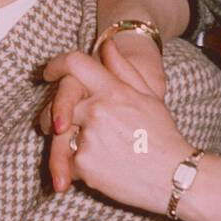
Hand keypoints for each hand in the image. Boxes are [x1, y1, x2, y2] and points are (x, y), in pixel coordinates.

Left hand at [41, 38, 190, 213]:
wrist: (173, 177)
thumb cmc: (163, 136)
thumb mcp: (148, 96)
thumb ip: (123, 69)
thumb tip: (107, 43)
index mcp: (114, 91)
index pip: (75, 64)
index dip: (56, 64)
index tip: (47, 73)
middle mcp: (97, 110)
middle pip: (62, 104)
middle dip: (60, 116)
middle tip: (66, 128)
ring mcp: (88, 137)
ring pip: (63, 135)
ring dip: (73, 143)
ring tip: (100, 154)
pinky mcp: (82, 165)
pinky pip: (68, 162)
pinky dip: (79, 168)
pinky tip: (104, 169)